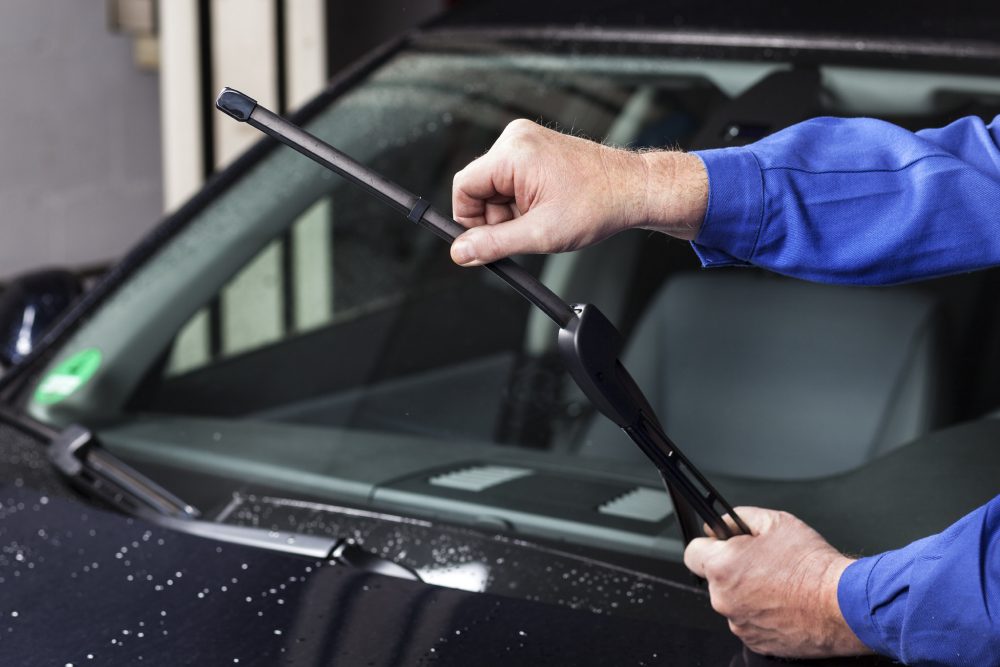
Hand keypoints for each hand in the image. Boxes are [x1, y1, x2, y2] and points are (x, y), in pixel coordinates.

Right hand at [450, 119, 707, 265]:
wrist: (633, 190)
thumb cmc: (598, 204)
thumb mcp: (540, 234)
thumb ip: (494, 244)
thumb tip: (462, 251)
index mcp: (513, 153)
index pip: (464, 187)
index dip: (470, 221)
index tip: (484, 241)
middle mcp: (516, 139)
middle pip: (480, 188)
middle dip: (497, 217)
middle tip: (525, 233)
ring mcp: (527, 142)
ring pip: (496, 187)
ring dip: (512, 211)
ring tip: (543, 220)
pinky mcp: (536, 149)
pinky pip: (512, 180)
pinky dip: (523, 201)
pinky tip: (547, 208)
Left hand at [683, 507, 870, 657]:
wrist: (842, 604)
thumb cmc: (812, 566)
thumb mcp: (775, 521)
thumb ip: (739, 518)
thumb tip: (723, 523)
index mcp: (722, 567)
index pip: (692, 552)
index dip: (708, 544)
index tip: (721, 543)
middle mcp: (723, 599)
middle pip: (715, 579)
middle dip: (733, 569)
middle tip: (762, 562)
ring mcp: (739, 624)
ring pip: (733, 602)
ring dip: (748, 593)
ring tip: (780, 584)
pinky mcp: (756, 642)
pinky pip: (750, 622)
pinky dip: (762, 614)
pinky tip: (785, 604)